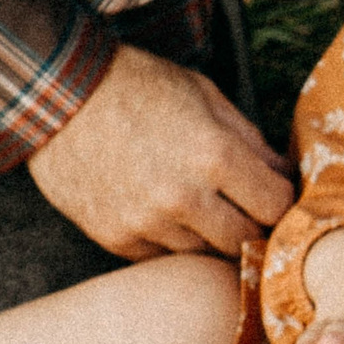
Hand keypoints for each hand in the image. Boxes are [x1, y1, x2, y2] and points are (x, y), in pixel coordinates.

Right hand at [27, 44, 294, 257]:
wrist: (57, 94)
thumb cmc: (137, 86)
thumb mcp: (205, 95)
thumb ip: (251, 140)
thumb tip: (286, 175)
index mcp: (215, 155)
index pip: (277, 207)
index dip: (282, 203)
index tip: (276, 196)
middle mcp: (184, 198)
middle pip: (245, 242)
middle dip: (253, 227)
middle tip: (246, 210)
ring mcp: (147, 223)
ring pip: (205, 255)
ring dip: (211, 237)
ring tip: (200, 207)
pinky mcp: (116, 238)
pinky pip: (163, 257)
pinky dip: (171, 241)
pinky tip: (163, 213)